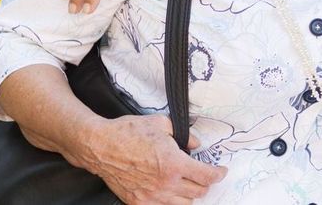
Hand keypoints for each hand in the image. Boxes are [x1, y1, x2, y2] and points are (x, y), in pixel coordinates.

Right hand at [73, 114, 226, 203]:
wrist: (100, 146)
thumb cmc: (129, 133)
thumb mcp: (162, 124)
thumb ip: (184, 135)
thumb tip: (196, 143)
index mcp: (174, 164)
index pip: (207, 176)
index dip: (219, 174)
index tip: (221, 171)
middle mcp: (165, 184)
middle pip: (199, 192)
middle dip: (205, 183)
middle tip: (204, 174)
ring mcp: (151, 196)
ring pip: (184, 203)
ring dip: (190, 194)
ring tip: (188, 183)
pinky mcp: (138, 202)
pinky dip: (171, 202)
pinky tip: (170, 191)